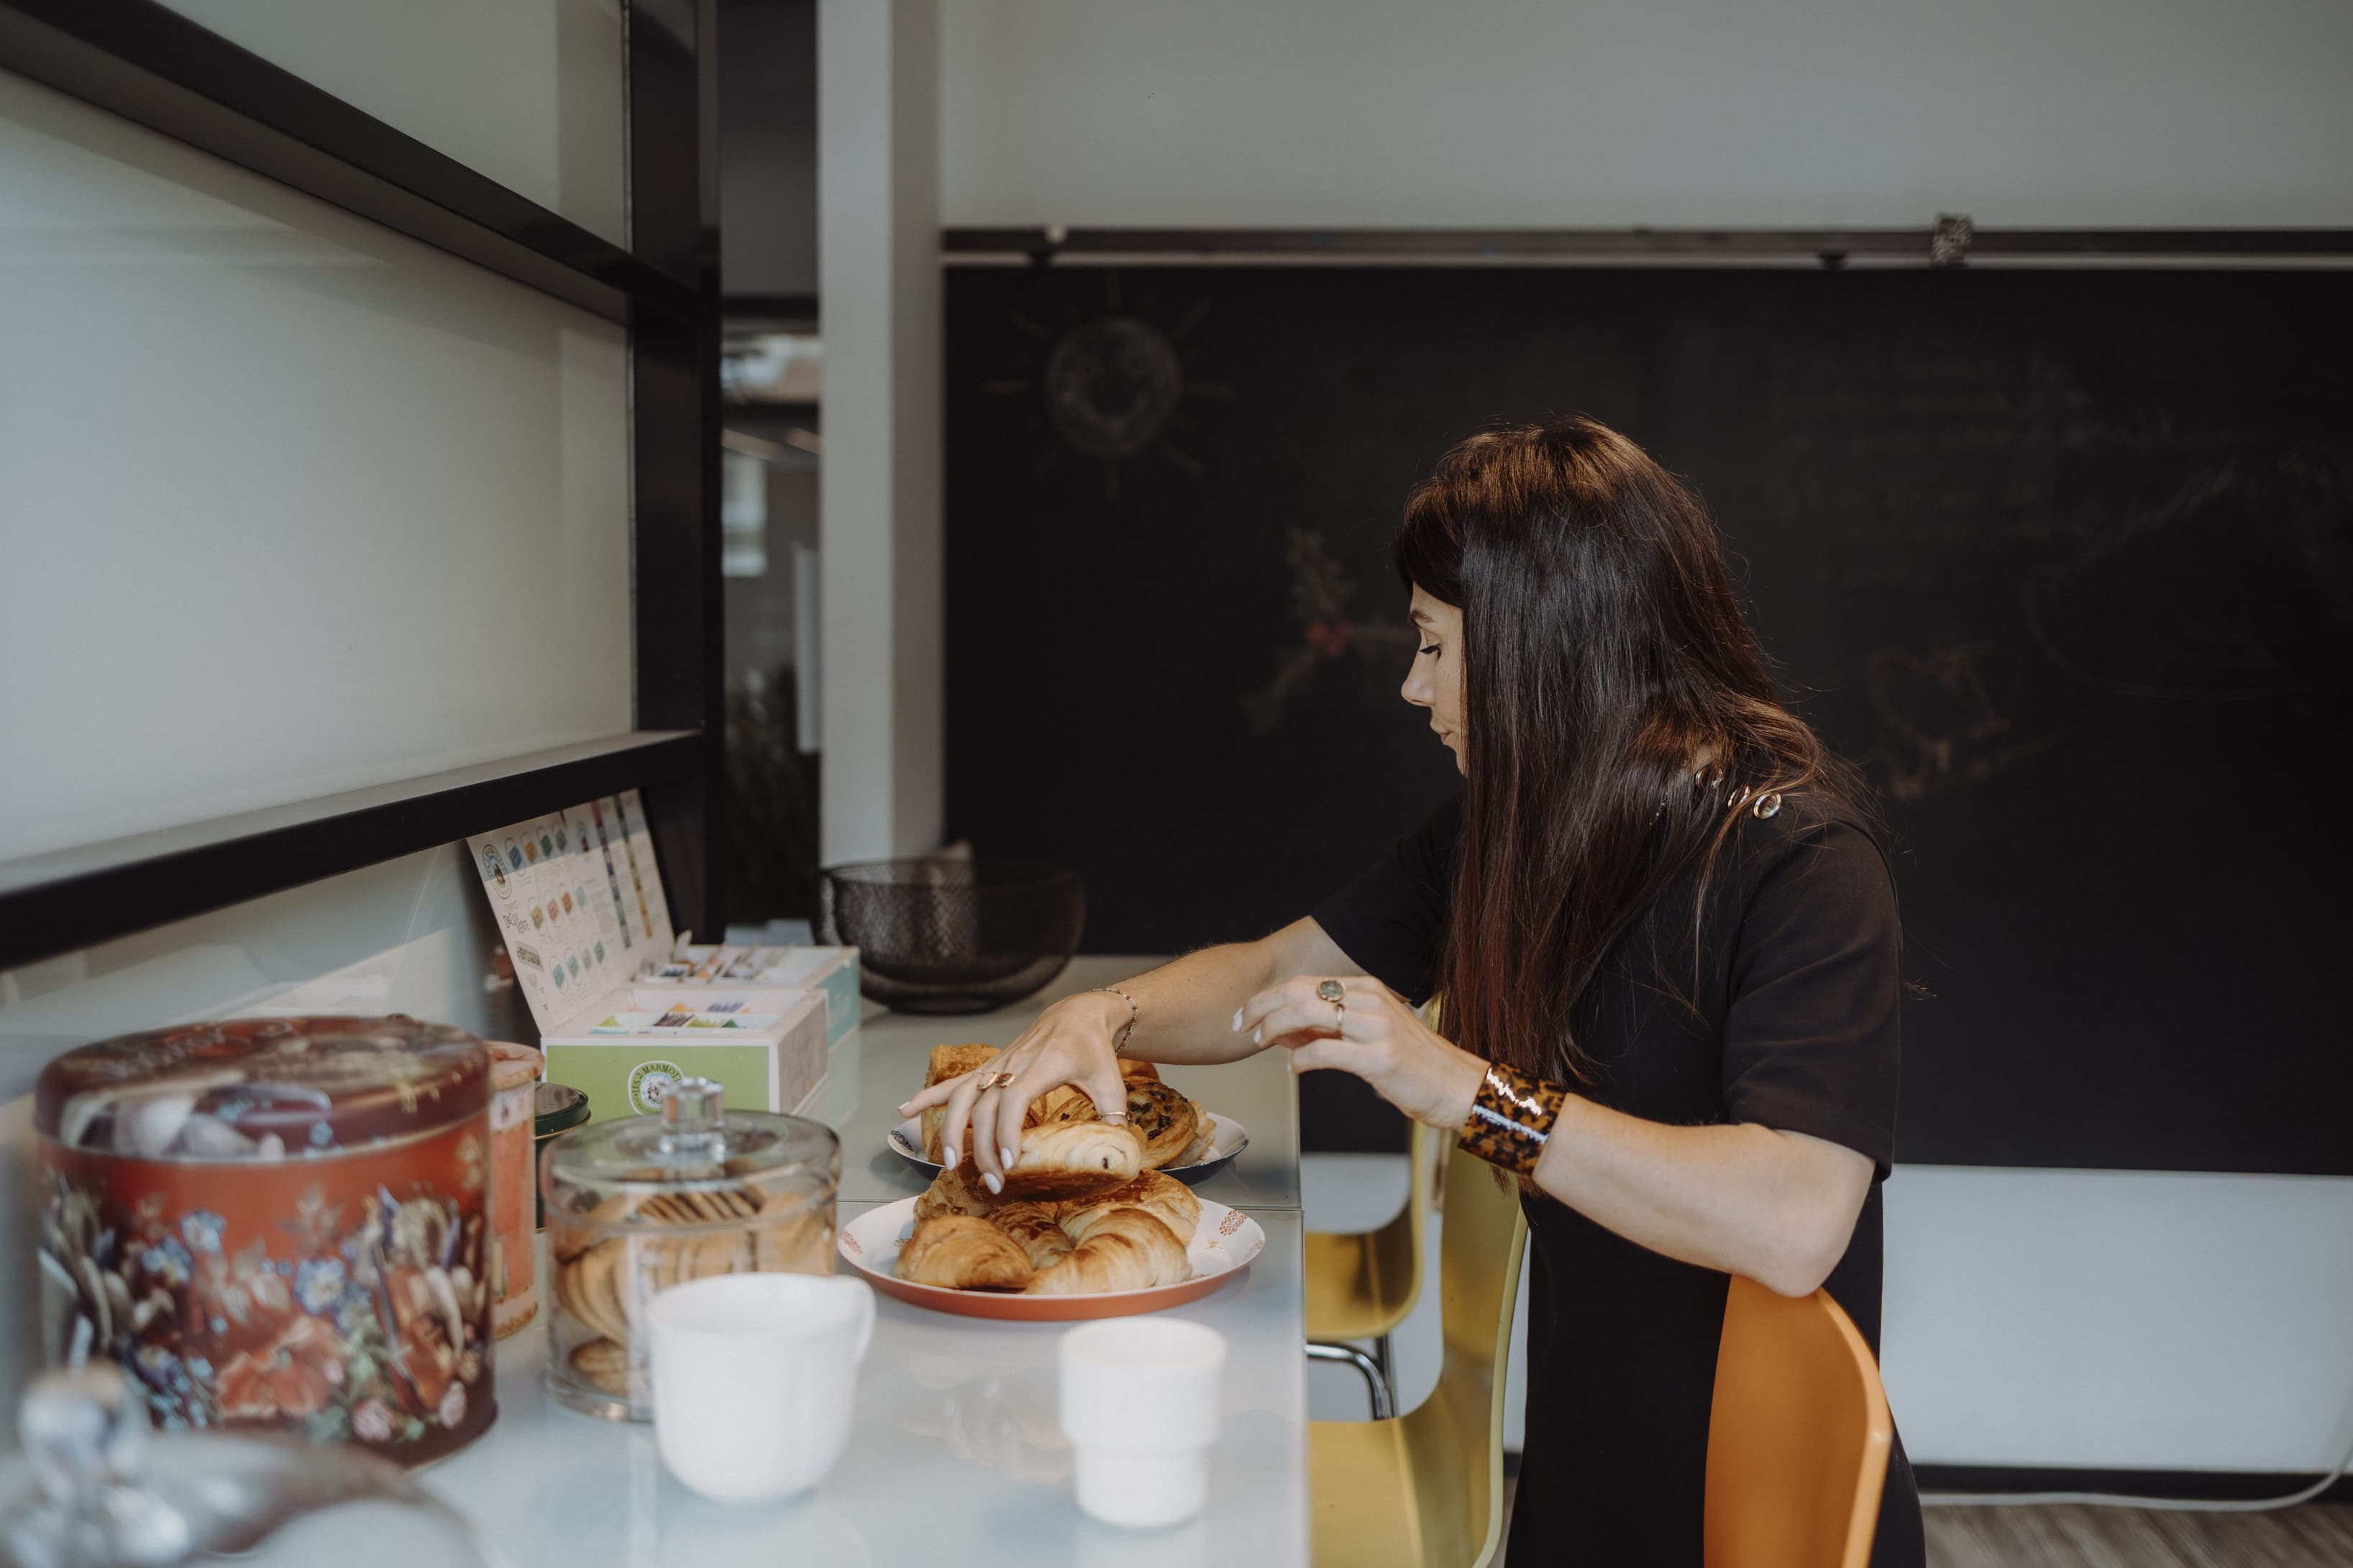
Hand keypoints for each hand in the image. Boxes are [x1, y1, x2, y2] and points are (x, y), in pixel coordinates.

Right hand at [895, 990, 1131, 1192]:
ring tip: (948, 1162)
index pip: (1015, 1097)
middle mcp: (1013, 1063)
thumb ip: (1113, 1117)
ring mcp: (997, 1065)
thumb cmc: (1094, 1051)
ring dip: (950, 1128)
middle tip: (990, 1181)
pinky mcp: (988, 1068)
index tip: (1008, 1161)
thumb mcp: (1111, 1083)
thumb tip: (1117, 1151)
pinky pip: (953, 1082)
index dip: (1007, 1129)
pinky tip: (904, 1111)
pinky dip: (928, 1096)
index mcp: (1044, 1065)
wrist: (1077, 1015)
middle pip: (984, 1105)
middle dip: (981, 1146)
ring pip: (962, 1094)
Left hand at [1235, 975, 1485, 1130]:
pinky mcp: (1379, 1057)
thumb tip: (1284, 1032)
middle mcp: (1372, 1000)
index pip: (1306, 982)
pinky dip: (1300, 1058)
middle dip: (1262, 1006)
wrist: (1458, 1087)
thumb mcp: (1371, 1035)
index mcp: (1369, 989)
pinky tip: (1293, 1067)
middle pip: (1300, 991)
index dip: (1270, 996)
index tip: (1247, 1013)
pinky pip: (1325, 1051)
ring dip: (1275, 1028)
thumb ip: (1330, 1029)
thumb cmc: (1414, 1066)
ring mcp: (1376, 1027)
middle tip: (1242, 1025)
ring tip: (1261, 1042)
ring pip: (1308, 1013)